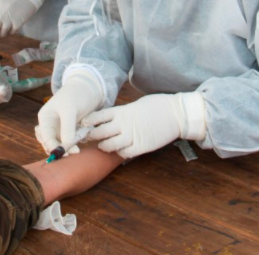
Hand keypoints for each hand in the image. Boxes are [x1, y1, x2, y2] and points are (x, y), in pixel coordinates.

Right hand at [35, 68, 104, 154]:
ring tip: (78, 148)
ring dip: (68, 147)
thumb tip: (65, 146)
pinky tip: (82, 138)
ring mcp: (60, 128)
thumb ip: (67, 128)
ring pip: (60, 144)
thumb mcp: (70, 110)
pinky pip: (70, 141)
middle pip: (50, 143)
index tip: (66, 154)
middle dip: (61, 149)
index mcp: (45, 118)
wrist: (88, 88)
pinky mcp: (70, 130)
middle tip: (75, 152)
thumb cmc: (76, 95)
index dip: (54, 147)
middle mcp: (50, 125)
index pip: (45, 138)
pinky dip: (75, 142)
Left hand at [83, 92, 206, 158]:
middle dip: (92, 136)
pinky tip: (120, 150)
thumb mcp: (136, 105)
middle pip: (100, 132)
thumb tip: (111, 119)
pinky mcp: (142, 147)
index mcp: (123, 111)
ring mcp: (133, 136)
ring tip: (102, 145)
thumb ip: (123, 113)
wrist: (176, 113)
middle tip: (88, 138)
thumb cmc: (157, 106)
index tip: (82, 124)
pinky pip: (124, 153)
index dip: (89, 121)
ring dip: (104, 146)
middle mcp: (125, 124)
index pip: (99, 116)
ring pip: (109, 145)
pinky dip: (119, 153)